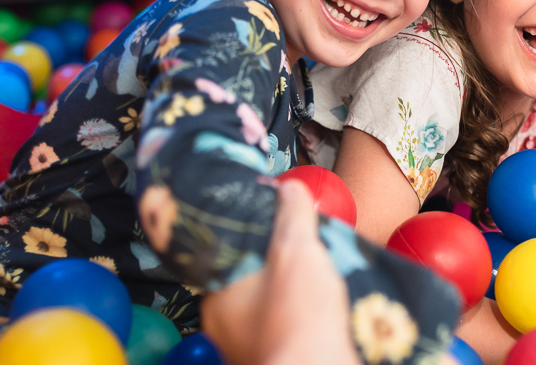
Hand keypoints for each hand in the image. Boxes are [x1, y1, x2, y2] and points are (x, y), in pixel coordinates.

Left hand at [201, 180, 360, 364]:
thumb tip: (289, 189)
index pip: (224, 260)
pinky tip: (317, 313)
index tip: (268, 230)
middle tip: (297, 253)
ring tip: (313, 280)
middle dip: (271, 271)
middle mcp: (224, 330)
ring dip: (285, 298)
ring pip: (264, 313)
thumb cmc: (299, 317)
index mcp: (218, 300)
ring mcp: (247, 351)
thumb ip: (292, 215)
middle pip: (246, 286)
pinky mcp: (275, 360)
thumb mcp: (297, 250)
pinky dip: (297, 323)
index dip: (247, 242)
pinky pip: (283, 334)